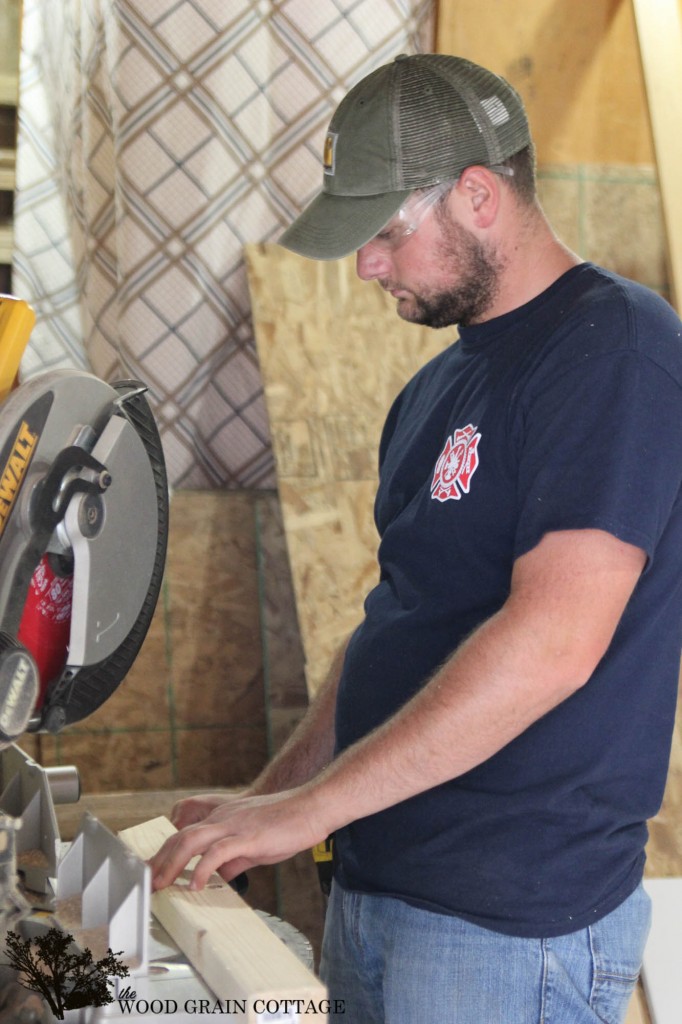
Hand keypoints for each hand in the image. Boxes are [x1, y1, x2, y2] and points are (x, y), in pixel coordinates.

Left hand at [149, 787, 325, 891]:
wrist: (313, 807)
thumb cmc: (289, 824)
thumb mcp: (256, 844)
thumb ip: (236, 858)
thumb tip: (221, 875)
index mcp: (224, 819)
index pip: (185, 834)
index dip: (165, 854)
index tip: (153, 872)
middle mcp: (224, 818)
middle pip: (181, 837)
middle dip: (160, 861)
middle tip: (148, 884)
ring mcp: (235, 825)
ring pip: (192, 840)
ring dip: (172, 863)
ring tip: (162, 885)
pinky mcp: (249, 835)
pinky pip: (219, 851)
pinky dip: (204, 869)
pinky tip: (197, 884)